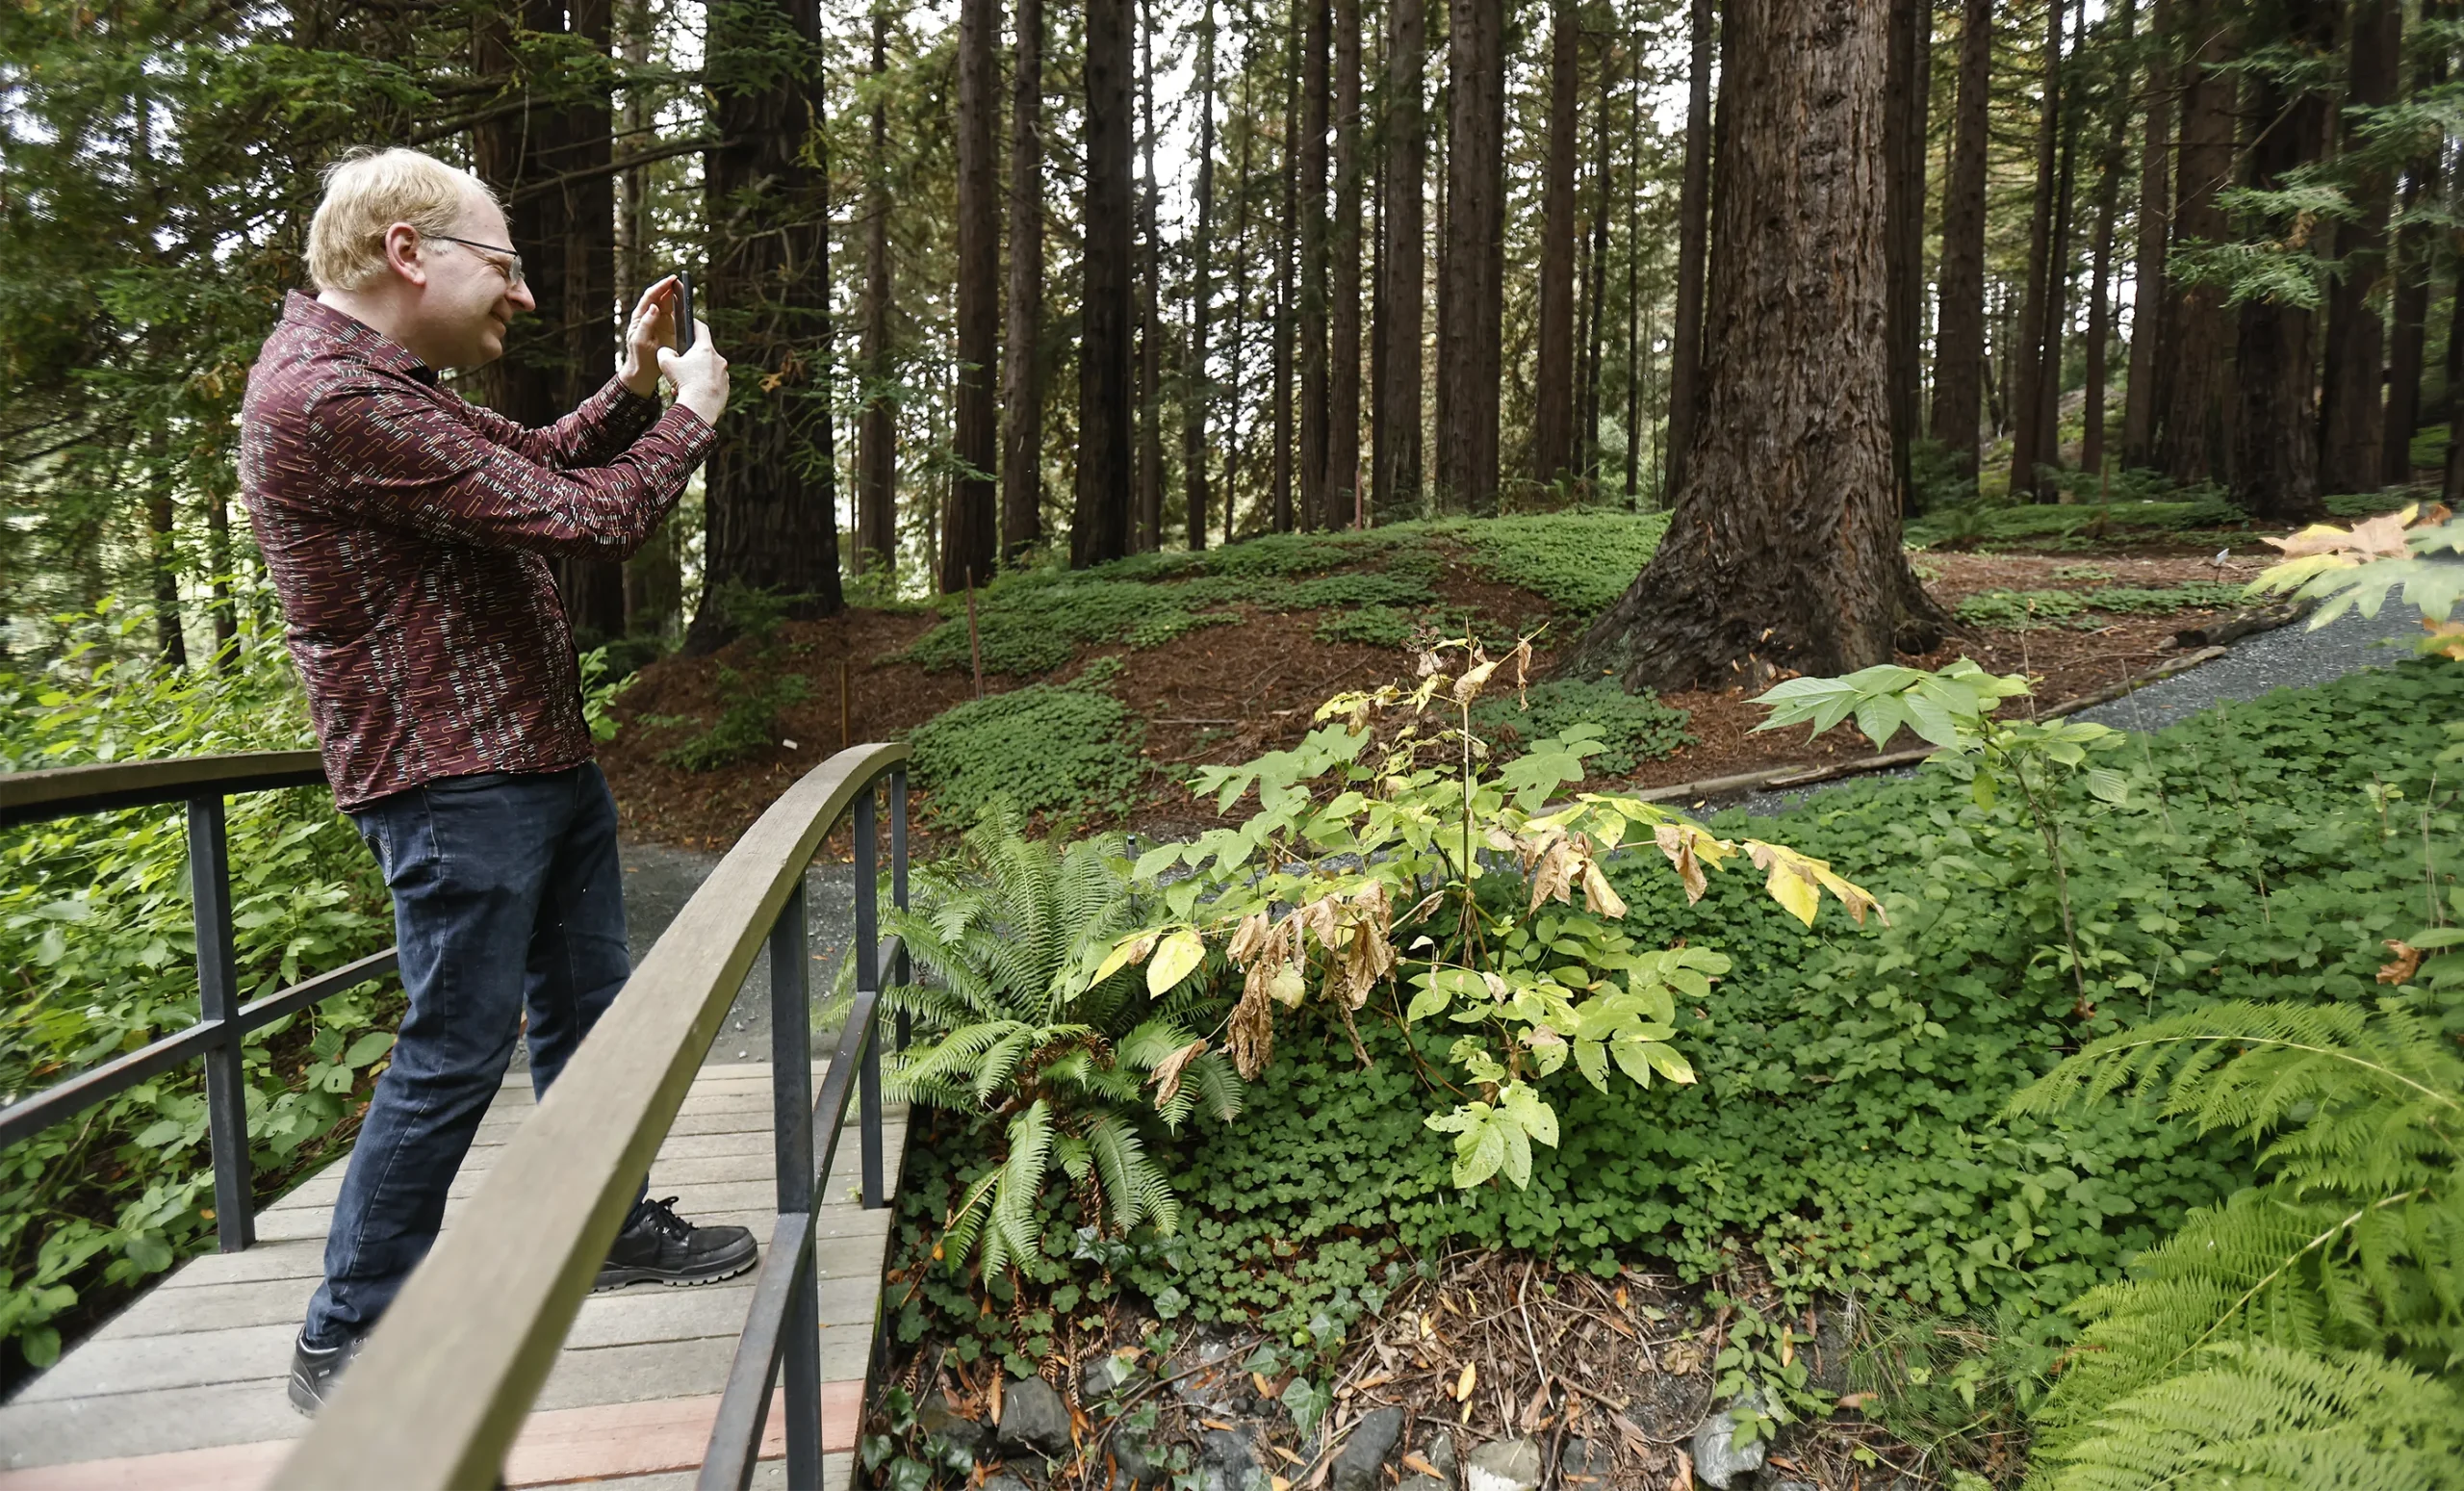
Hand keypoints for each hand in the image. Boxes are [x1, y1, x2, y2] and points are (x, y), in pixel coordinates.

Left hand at [617, 277, 679, 397]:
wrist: (644, 372)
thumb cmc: (639, 357)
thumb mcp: (640, 341)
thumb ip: (646, 323)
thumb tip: (654, 307)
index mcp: (640, 317)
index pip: (650, 297)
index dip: (661, 287)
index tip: (672, 280)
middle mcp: (649, 316)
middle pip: (659, 296)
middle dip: (668, 287)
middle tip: (680, 281)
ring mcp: (659, 322)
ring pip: (667, 303)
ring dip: (675, 295)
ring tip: (683, 288)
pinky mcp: (668, 329)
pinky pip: (675, 314)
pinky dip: (680, 306)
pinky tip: (685, 302)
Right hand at [657, 322, 727, 423]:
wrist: (700, 407)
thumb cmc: (684, 383)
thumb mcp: (666, 363)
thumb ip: (665, 352)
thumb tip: (667, 351)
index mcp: (706, 349)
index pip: (701, 329)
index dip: (694, 324)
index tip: (689, 323)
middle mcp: (718, 360)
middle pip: (703, 353)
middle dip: (690, 359)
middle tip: (679, 367)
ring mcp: (724, 375)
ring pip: (707, 370)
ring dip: (695, 375)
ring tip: (682, 385)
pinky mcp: (726, 389)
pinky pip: (712, 384)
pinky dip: (703, 387)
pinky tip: (692, 394)